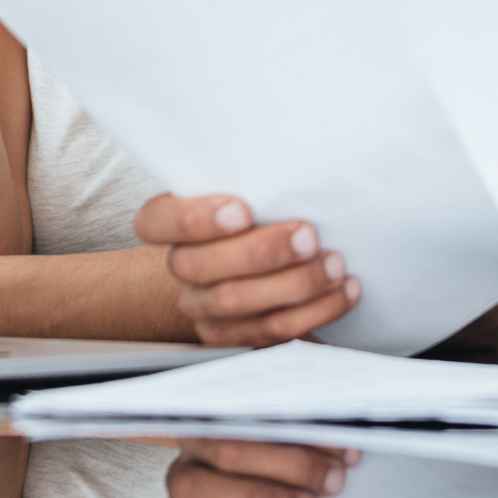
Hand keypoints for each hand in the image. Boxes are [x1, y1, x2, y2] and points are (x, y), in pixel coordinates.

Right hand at [134, 194, 359, 346]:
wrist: (259, 268)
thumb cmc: (263, 217)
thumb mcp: (255, 193)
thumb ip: (259, 184)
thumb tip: (301, 159)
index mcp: (173, 224)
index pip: (154, 221)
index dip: (193, 218)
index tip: (241, 210)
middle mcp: (183, 268)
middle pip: (199, 266)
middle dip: (261, 252)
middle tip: (308, 237)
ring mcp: (205, 307)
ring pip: (236, 302)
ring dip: (295, 283)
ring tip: (334, 265)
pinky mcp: (235, 338)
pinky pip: (271, 331)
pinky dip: (315, 310)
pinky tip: (343, 290)